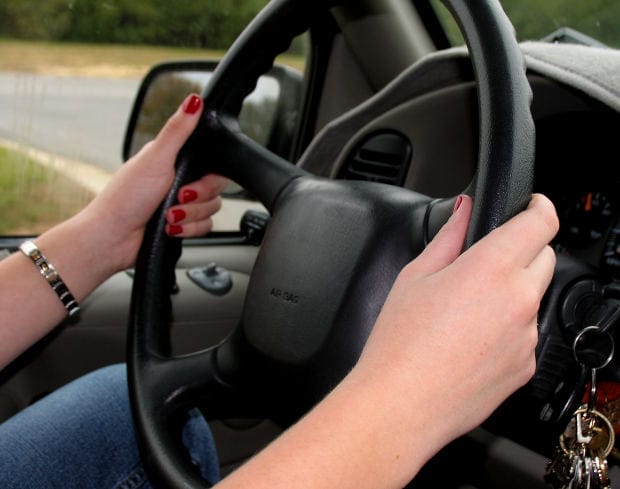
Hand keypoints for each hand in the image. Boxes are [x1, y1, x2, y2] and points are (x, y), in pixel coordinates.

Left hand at [81, 93, 227, 270]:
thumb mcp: (155, 158)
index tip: (192, 181)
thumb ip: (178, 130)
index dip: (209, 176)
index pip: (212, 164)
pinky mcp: (182, 225)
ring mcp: (181, 204)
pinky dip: (188, 230)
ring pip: (211, 210)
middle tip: (177, 198)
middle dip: (197, 199)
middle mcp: (180, 181)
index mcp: (174, 160)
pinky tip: (169, 228)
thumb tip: (193, 101)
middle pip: (216, 189)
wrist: (113, 238)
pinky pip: (205, 227)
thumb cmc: (125, 197)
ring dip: (189, 217)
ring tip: (167, 217)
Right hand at [353, 194, 557, 457]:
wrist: (403, 404)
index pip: (541, 223)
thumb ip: (449, 237)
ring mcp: (527, 335)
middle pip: (545, 257)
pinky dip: (508, 328)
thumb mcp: (415, 276)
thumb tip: (464, 211)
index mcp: (491, 268)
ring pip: (533, 297)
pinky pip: (526, 333)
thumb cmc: (400, 343)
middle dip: (524, 250)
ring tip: (466, 312)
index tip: (533, 206)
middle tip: (486, 263)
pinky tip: (471, 341)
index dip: (540, 207)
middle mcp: (519, 300)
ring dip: (512, 293)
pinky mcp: (526, 365)